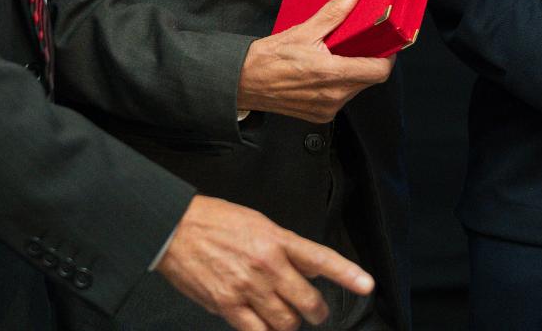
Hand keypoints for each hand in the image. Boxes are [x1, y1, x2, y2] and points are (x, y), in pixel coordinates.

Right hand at [156, 195, 373, 330]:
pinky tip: (264, 327)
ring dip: (290, 324)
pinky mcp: (227, 305)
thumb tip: (301, 267)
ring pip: (285, 322)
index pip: (321, 258)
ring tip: (287, 319)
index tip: (366, 285)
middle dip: (316, 312)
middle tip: (316, 313)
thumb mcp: (257, 223)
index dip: (347, 274)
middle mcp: (267, 265)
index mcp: (276, 240)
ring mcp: (248, 288)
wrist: (175, 228)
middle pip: (307, 301)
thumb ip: (281, 247)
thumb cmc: (213, 221)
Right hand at [237, 0, 393, 122]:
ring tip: (336, 57)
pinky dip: (340, 85)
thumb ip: (334, 13)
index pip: (379, 71)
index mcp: (332, 74)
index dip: (386, 57)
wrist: (243, 82)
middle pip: (369, 80)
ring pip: (356, 90)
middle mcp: (333, 97)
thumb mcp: (303, 30)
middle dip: (367, 61)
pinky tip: (325, 72)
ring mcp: (327, 109)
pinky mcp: (320, 116)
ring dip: (353, 73)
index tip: (384, 45)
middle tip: (357, 44)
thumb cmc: (268, 58)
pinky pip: (341, 99)